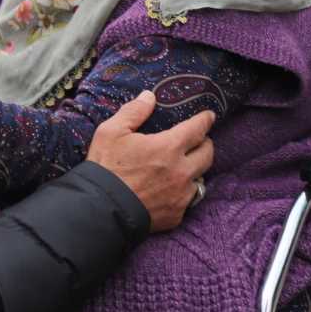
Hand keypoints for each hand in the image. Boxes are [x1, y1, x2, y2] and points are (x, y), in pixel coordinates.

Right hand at [87, 91, 214, 232]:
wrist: (101, 210)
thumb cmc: (105, 167)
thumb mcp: (111, 132)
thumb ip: (133, 111)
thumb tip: (149, 96)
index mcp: (168, 148)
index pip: (197, 129)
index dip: (205, 120)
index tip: (209, 116)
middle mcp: (181, 172)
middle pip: (207, 154)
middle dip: (205, 144)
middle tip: (198, 141)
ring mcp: (181, 196)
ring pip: (200, 178)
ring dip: (195, 170)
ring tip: (184, 166)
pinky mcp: (176, 215)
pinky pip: (188, 200)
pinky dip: (183, 192)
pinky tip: (171, 190)